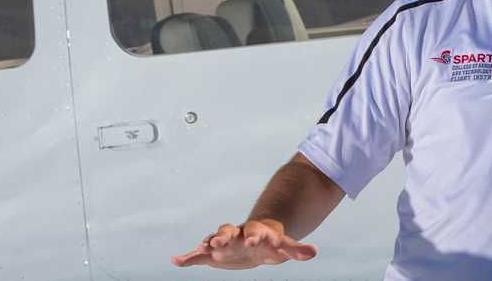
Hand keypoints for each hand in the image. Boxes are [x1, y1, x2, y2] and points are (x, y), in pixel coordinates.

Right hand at [171, 219, 318, 268]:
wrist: (256, 240)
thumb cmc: (271, 244)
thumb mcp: (284, 247)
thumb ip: (297, 249)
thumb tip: (315, 251)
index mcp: (255, 231)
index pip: (254, 230)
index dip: (253, 234)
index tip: (252, 240)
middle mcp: (236, 234)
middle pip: (229, 230)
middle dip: (224, 234)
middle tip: (219, 240)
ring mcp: (223, 242)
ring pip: (213, 239)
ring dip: (206, 243)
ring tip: (199, 250)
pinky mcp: (212, 253)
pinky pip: (198, 255)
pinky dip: (188, 258)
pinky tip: (176, 261)